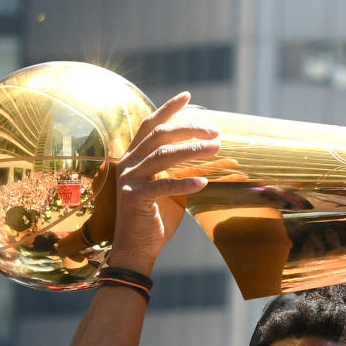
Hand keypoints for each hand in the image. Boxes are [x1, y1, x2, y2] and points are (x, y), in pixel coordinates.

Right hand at [109, 92, 220, 272]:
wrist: (137, 248)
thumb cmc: (157, 217)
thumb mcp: (174, 188)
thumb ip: (185, 169)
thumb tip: (216, 154)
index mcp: (135, 156)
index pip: (151, 125)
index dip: (168, 109)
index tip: (188, 97)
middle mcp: (129, 163)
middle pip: (160, 135)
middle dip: (189, 129)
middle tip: (216, 132)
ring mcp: (129, 179)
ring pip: (162, 156)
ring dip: (192, 150)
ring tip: (217, 149)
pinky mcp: (133, 198)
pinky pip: (162, 186)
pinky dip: (184, 183)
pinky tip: (203, 182)